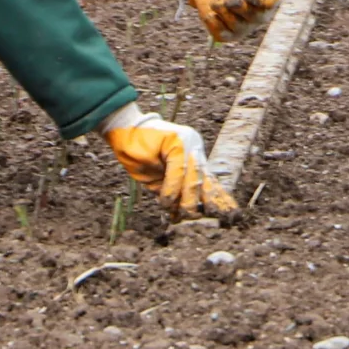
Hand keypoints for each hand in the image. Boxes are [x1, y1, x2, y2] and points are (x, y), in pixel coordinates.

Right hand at [102, 107, 236, 218]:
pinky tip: (165, 200)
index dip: (218, 199)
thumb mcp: (158, 180)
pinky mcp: (178, 140)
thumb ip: (171, 192)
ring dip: (188, 200)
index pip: (210, 181)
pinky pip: (178, 170)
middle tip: (190, 218)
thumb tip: (181, 215)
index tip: (227, 214)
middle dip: (200, 204)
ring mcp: (189, 143)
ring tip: (182, 214)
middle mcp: (196, 149)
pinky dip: (172, 188)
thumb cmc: (138, 155)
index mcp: (195, 158)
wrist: (122, 130)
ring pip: (194, 177)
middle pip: (205, 181)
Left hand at [167, 0, 287, 41]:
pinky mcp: (226, 33)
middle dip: (242, 8)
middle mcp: (260, 13)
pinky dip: (215, 23)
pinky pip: (222, 34)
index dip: (262, 0)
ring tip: (217, 2)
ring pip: (238, 27)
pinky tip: (210, 13)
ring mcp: (243, 25)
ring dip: (227, 14)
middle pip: (256, 17)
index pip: (272, 2)